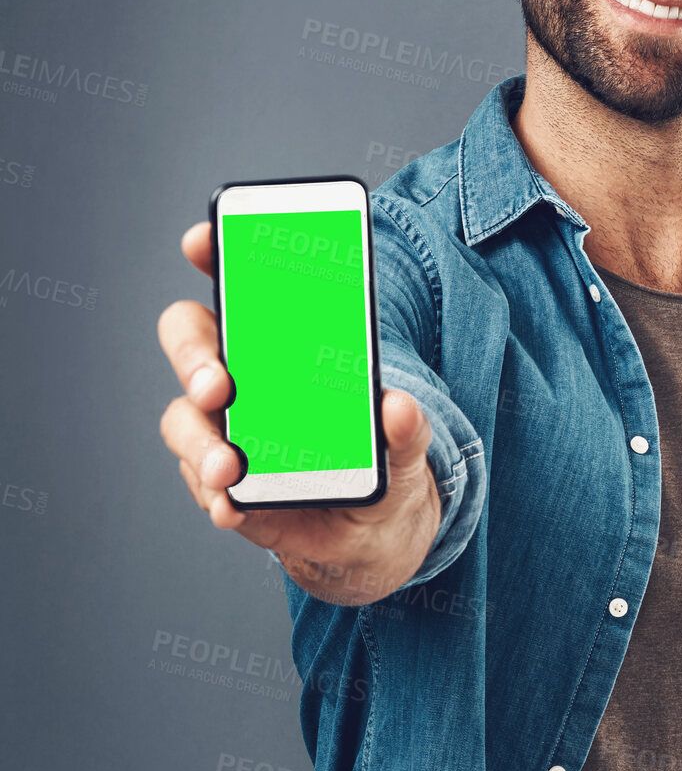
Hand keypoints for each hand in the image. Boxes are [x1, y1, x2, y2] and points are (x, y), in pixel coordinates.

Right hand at [156, 220, 439, 604]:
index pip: (239, 283)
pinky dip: (215, 496)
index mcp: (284, 342)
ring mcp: (225, 429)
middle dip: (194, 357)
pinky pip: (204, 483)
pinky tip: (230, 507)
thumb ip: (408, 429)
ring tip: (230, 467)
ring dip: (200, 442)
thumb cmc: (382, 460)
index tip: (203, 239)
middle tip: (218, 385)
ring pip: (184, 419)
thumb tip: (399, 407)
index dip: (215, 254)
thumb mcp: (407, 442)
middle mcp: (243, 376)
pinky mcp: (223, 483)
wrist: (373, 531)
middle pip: (191, 342)